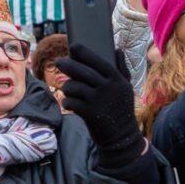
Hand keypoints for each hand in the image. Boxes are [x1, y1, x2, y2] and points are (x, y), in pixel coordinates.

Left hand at [56, 44, 144, 167]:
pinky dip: (67, 101)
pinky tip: (69, 103)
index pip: (99, 61)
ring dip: (67, 86)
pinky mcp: (89, 113)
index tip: (73, 46)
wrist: (122, 137)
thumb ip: (121, 68)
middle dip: (68, 65)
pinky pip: (71, 102)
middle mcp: (107, 88)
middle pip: (83, 72)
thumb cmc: (122, 110)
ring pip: (74, 87)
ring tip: (67, 88)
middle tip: (58, 62)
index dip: (85, 53)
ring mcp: (98, 100)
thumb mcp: (126, 88)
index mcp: (117, 79)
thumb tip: (117, 49)